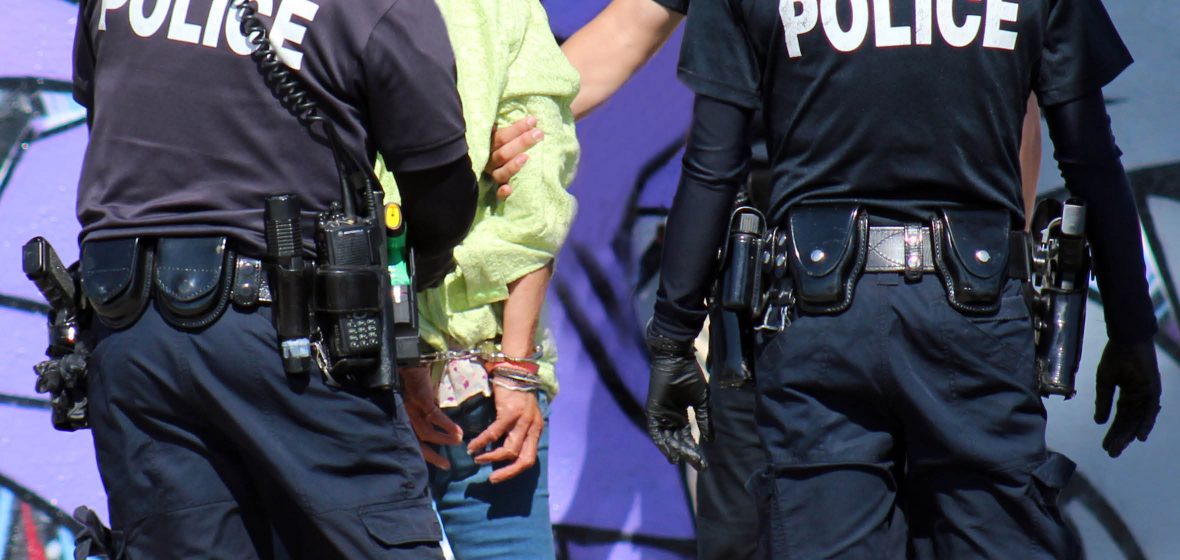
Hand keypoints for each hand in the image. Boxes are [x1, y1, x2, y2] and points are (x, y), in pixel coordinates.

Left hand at [400, 366, 462, 468]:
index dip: (425, 456)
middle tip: (447, 465)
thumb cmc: (412, 383)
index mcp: (402, 420)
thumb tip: (432, 433)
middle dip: (432, 456)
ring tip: (458, 442)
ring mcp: (411, 409)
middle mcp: (404, 417)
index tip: (439, 464)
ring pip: (427, 432)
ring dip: (444, 439)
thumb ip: (419, 417)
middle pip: (417, 443)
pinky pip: (435, 417)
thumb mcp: (413, 404)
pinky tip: (458, 431)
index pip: (412, 443)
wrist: (408, 362)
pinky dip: (447, 426)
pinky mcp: (420, 399)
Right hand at [468, 384, 543, 482]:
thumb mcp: (522, 414)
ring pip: (509, 450)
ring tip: (478, 459)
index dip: (516, 470)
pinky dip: (482, 443)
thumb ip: (516, 431)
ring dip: (491, 458)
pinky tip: (472, 446)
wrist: (514, 369)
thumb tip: (501, 449)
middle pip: (524, 460)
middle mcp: (533, 427)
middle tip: (492, 479)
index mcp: (536, 429)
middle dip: (507, 473)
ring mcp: (523, 421)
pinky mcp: (510, 413)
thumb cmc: (515, 392)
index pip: (530, 458)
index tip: (500, 475)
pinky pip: (494, 434)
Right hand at [485, 116, 543, 199]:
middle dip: (521, 142)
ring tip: (526, 158)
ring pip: (501, 172)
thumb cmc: (506, 146)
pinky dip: (501, 192)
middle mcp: (489, 160)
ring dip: (512, 166)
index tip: (533, 121)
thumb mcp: (504, 134)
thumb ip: (511, 129)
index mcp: (489, 145)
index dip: (517, 129)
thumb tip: (532, 118)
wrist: (492, 169)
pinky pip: (497, 193)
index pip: (502, 136)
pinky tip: (509, 189)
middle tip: (539, 134)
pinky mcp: (496, 190)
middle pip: (503, 153)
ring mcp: (492, 175)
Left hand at [645, 325, 711, 469]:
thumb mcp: (701, 401)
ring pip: (668, 439)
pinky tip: (670, 453)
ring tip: (685, 462)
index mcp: (681, 415)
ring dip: (676, 450)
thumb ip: (704, 419)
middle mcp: (670, 418)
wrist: (677, 359)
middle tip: (699, 465)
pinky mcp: (653, 412)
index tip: (704, 464)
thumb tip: (710, 440)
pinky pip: (656, 432)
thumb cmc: (690, 376)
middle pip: (678, 441)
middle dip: (688, 453)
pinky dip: (662, 443)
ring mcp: (661, 415)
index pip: (687, 437)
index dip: (695, 450)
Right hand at [1094, 339, 1161, 457]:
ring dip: (1129, 435)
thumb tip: (1098, 421)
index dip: (1112, 432)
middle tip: (1111, 453)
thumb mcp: (1104, 382)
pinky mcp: (1153, 390)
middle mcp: (1138, 398)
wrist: (1126, 340)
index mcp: (1127, 395)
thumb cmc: (1115, 357)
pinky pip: (1150, 411)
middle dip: (1120, 438)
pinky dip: (1146, 423)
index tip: (1105, 446)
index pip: (1120, 418)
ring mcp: (1146, 395)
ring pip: (1138, 420)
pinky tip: (1140, 437)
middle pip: (1128, 423)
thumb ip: (1103, 402)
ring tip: (1120, 448)